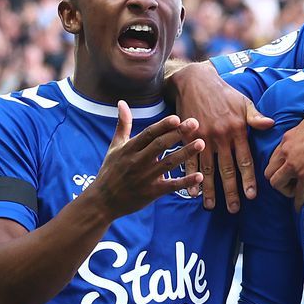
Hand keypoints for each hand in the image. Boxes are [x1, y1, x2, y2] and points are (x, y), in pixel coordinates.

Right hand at [83, 102, 204, 219]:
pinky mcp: (152, 192)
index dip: (163, 126)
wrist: (103, 201)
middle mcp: (137, 161)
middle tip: (195, 123)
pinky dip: (185, 182)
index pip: (148, 134)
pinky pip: (171, 186)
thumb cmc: (110, 170)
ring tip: (201, 143)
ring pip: (168, 163)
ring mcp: (145, 177)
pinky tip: (200, 176)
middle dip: (178, 134)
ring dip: (185, 153)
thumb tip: (122, 102)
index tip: (177, 118)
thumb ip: (123, 125)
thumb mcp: (114, 147)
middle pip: (160, 145)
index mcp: (129, 149)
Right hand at [170, 61, 274, 211]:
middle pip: (227, 170)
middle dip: (230, 191)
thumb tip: (271, 124)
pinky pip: (189, 160)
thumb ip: (256, 117)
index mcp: (237, 131)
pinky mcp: (188, 137)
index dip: (248, 179)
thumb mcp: (243, 102)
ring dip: (210, 189)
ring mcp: (203, 138)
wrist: (195, 81)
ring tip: (211, 206)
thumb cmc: (224, 93)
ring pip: (208, 169)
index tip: (251, 196)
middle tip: (234, 209)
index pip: (245, 160)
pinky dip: (190, 176)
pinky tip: (192, 191)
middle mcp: (221, 137)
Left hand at [264, 113, 303, 210]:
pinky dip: (298, 202)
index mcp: (286, 140)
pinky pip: (298, 194)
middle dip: (278, 180)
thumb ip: (300, 132)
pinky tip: (300, 207)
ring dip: (285, 190)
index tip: (288, 172)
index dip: (280, 167)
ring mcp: (295, 165)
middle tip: (290, 183)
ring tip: (296, 192)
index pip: (273, 158)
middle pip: (269, 172)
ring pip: (277, 184)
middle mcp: (286, 152)